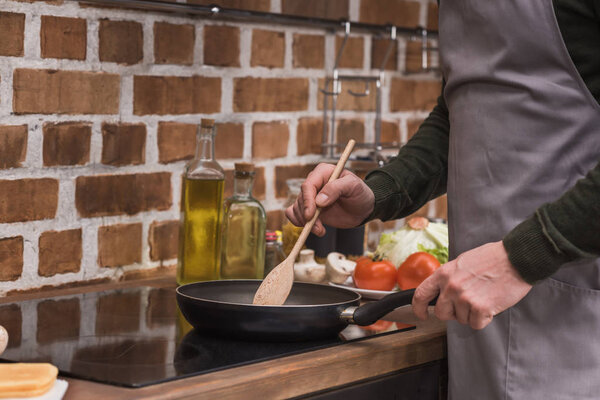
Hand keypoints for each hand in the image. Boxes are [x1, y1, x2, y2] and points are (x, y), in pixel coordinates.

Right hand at [285, 163, 374, 235]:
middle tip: (319, 228)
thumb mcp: (353, 186)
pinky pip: (293, 213)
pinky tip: (310, 228)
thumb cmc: (360, 193)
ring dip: (305, 222)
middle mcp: (314, 183)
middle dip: (307, 215)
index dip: (307, 200)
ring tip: (320, 230)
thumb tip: (319, 201)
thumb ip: (336, 189)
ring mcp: (310, 197)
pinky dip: (297, 222)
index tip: (311, 215)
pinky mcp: (309, 209)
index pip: (308, 185)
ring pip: (297, 208)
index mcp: (323, 172)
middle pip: (301, 199)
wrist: (363, 208)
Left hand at [412, 241, 531, 329]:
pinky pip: (476, 324)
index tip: (422, 314)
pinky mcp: (480, 308)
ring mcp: (465, 298)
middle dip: (452, 313)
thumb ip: (449, 277)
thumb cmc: (492, 258)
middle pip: (441, 313)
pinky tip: (490, 304)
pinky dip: (484, 319)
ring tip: (483, 297)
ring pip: (461, 320)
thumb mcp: (462, 263)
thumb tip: (442, 292)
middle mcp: (451, 286)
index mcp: (444, 273)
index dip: (418, 308)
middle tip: (465, 306)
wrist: (516, 258)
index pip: (421, 294)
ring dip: (472, 314)